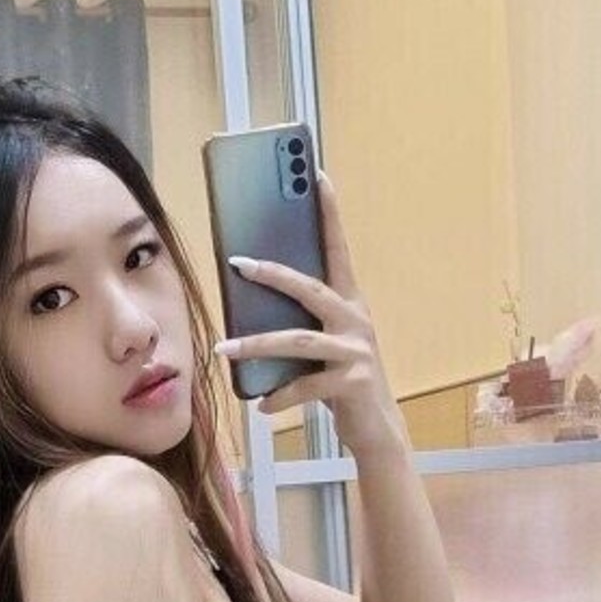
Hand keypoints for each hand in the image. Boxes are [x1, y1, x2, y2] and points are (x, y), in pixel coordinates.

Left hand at [216, 170, 403, 455]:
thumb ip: (301, 321)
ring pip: (297, 340)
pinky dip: (279, 396)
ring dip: (256, 345)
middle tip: (238, 263)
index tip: (316, 174)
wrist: (377, 427)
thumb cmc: (341, 379)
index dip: (329, 212)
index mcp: (348, 303)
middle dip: (272, 274)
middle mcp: (355, 320)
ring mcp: (356, 351)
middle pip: (309, 288)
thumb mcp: (322, 344)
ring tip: (223, 350)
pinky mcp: (352, 382)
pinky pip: (306, 385)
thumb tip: (250, 302)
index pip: (337, 248)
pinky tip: (261, 404)